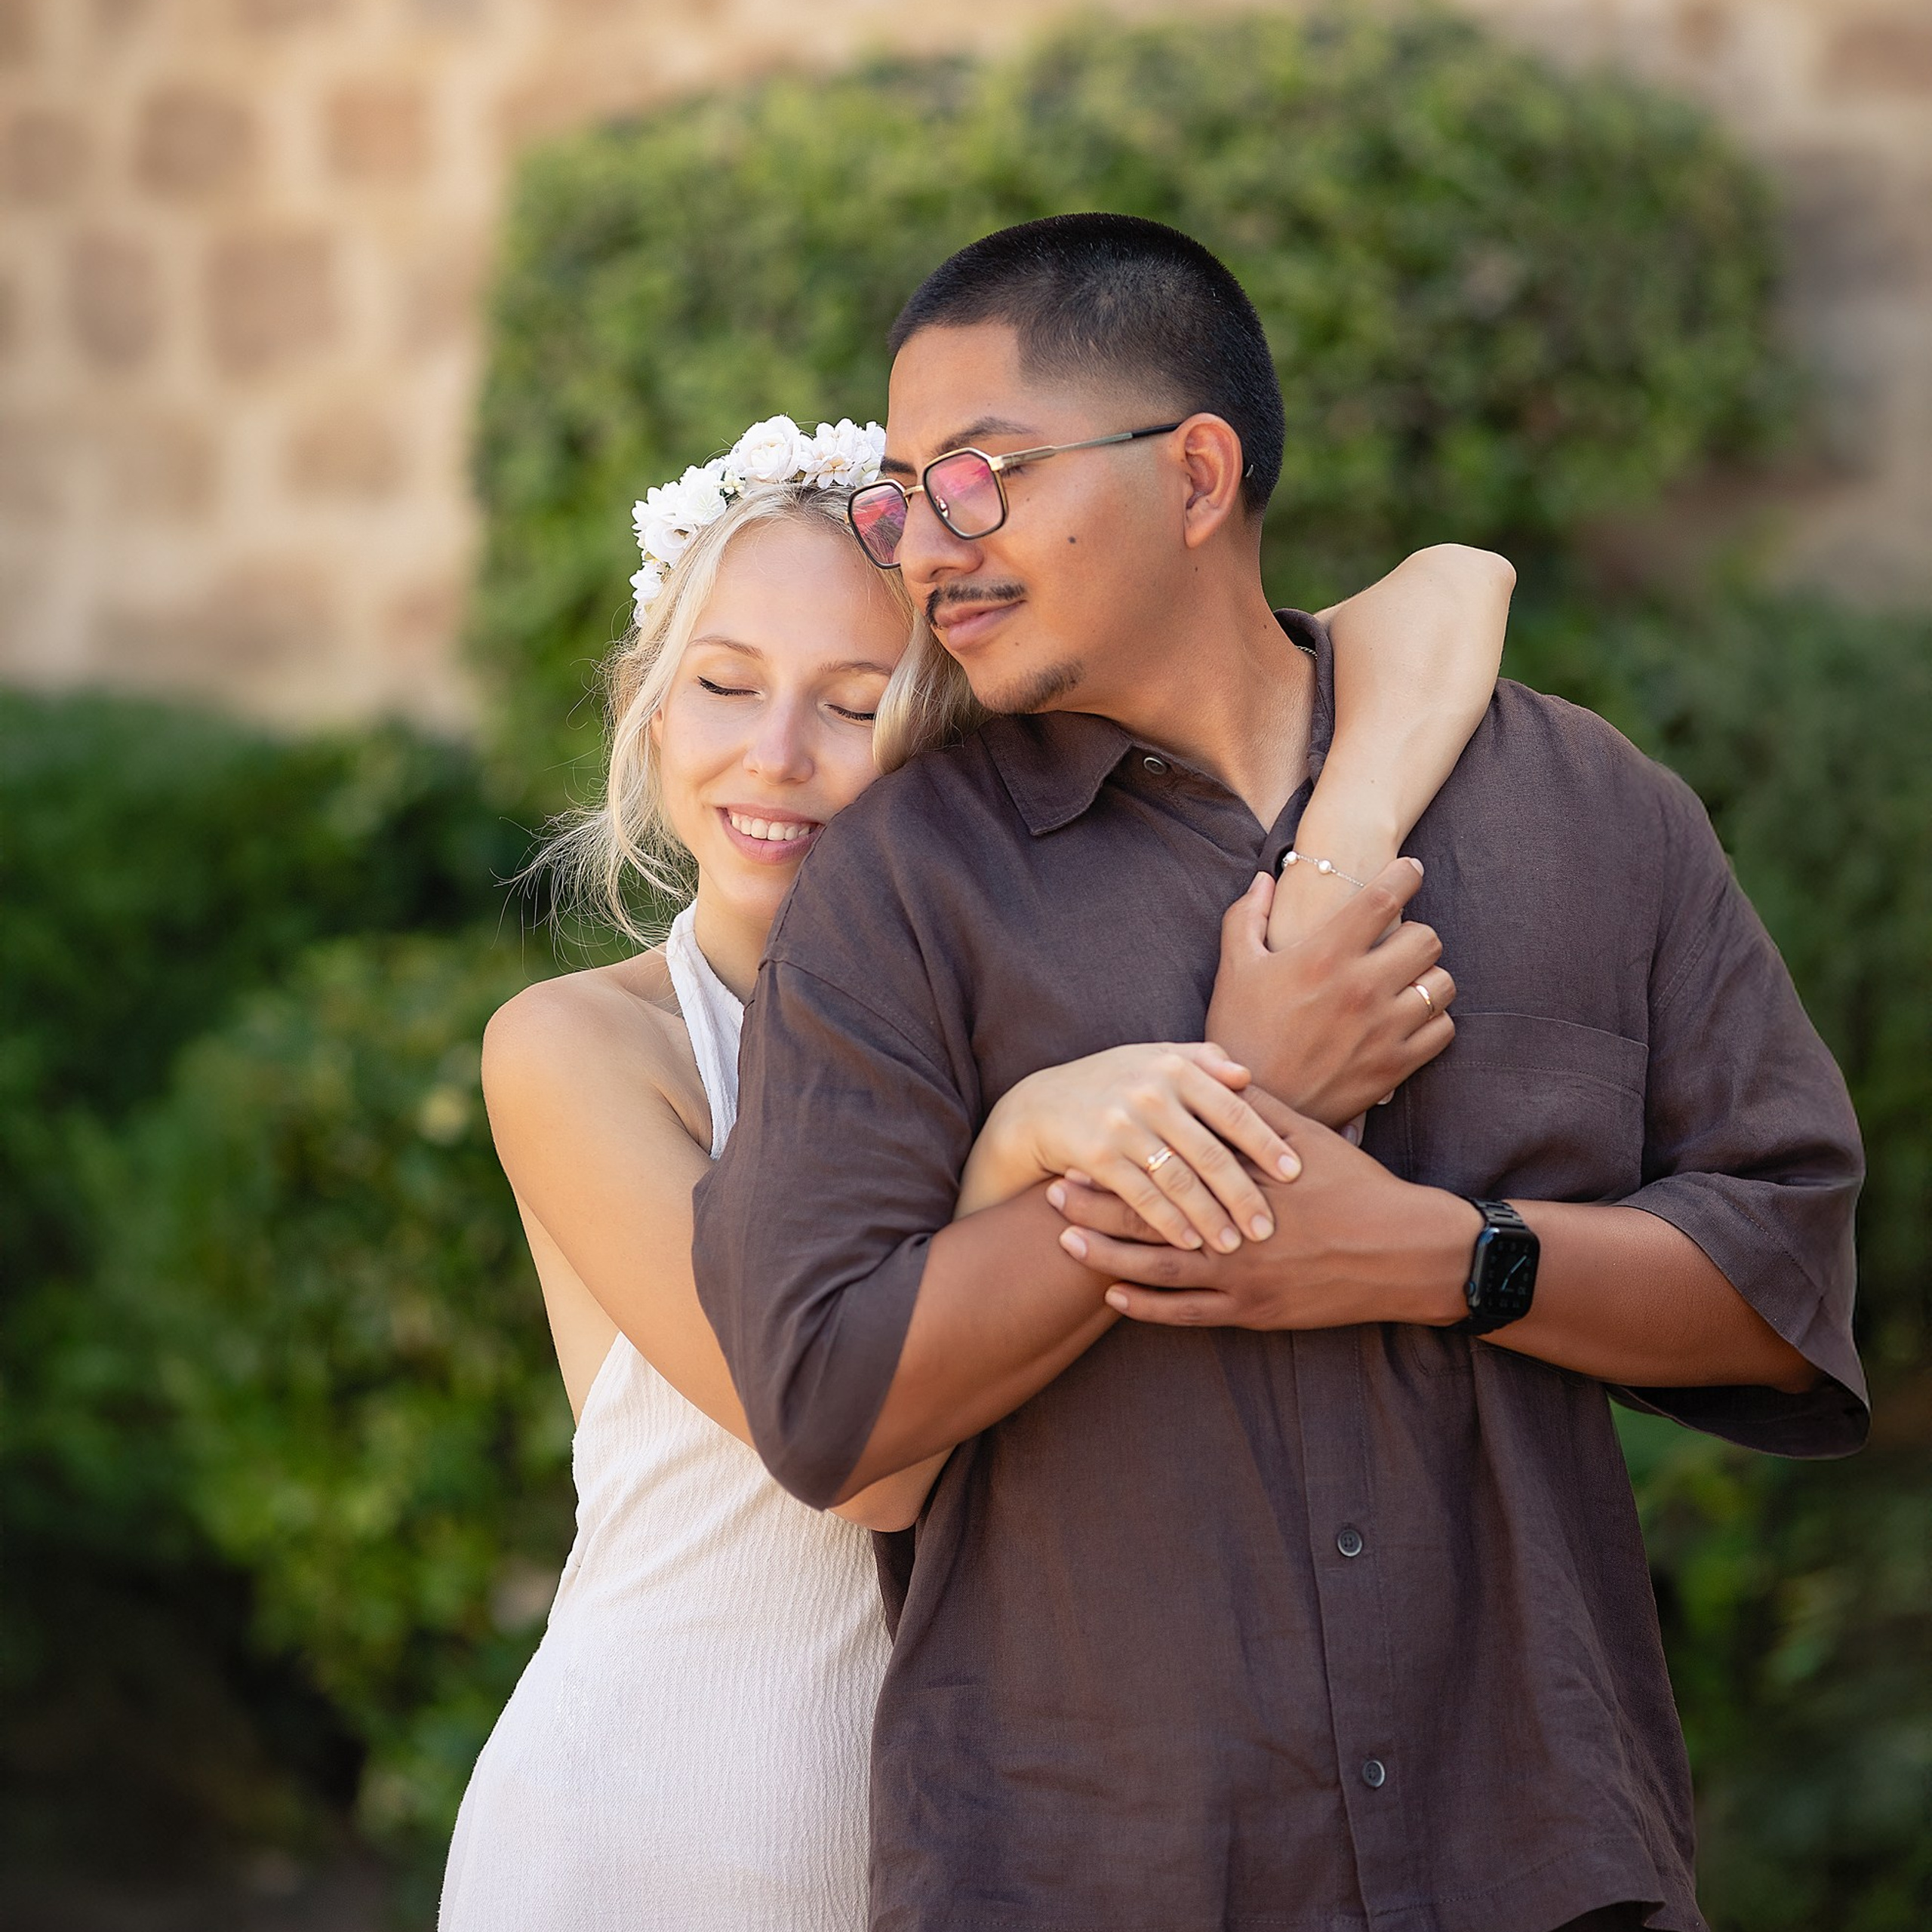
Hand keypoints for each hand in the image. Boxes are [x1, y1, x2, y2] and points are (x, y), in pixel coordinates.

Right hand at [976, 1042, 1300, 1254]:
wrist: (1041, 1105)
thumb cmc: (1113, 1084)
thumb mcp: (1155, 1060)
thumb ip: (1203, 1062)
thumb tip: (1247, 1075)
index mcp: (1174, 1067)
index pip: (1233, 1110)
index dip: (1266, 1144)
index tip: (1294, 1174)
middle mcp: (1150, 1093)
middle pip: (1211, 1152)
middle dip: (1243, 1194)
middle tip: (1269, 1227)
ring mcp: (1122, 1125)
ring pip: (1179, 1180)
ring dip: (1209, 1217)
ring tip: (1234, 1244)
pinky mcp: (1097, 1156)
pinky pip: (1142, 1196)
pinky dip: (1168, 1222)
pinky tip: (1189, 1242)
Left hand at [1050, 1097, 1477, 1330]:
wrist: (1402, 1251)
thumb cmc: (1357, 1187)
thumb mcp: (1308, 1140)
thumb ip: (1256, 1113)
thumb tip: (1217, 1077)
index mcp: (1244, 1179)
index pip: (1169, 1164)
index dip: (1122, 1157)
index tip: (1081, 1143)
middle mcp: (1236, 1227)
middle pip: (1152, 1214)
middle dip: (1098, 1203)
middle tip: (1050, 1192)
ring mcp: (1242, 1275)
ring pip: (1159, 1267)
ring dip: (1109, 1255)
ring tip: (1065, 1241)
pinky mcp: (1253, 1311)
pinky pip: (1188, 1313)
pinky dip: (1148, 1307)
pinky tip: (1113, 1297)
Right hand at [1205, 859, 1454, 1127]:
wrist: (1255, 1108)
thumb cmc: (1239, 1033)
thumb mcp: (1234, 970)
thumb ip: (1246, 917)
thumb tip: (1264, 880)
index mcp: (1324, 955)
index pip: (1386, 897)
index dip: (1406, 875)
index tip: (1410, 871)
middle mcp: (1362, 987)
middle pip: (1427, 938)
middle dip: (1415, 933)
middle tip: (1397, 941)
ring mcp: (1384, 1028)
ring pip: (1441, 983)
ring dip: (1428, 976)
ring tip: (1405, 981)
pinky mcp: (1395, 1065)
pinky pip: (1442, 1029)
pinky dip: (1432, 1019)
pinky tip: (1408, 1018)